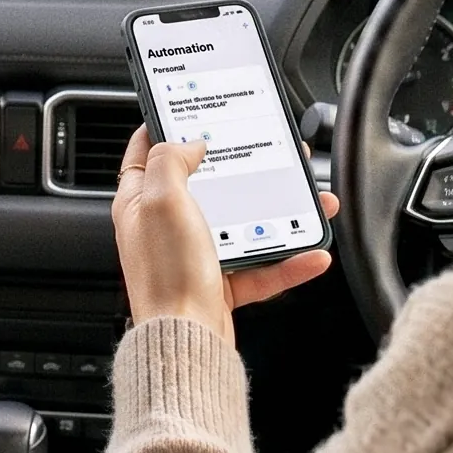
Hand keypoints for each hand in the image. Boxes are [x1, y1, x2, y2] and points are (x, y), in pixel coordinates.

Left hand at [112, 125, 335, 344]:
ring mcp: (194, 256)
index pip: (145, 153)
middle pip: (208, 185)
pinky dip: (289, 260)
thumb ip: (172, 160)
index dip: (165, 127)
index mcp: (140, 203)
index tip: (190, 110)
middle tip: (272, 153)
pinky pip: (261, 267)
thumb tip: (189, 143)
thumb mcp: (162, 199)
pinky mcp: (220, 285)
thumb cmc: (166, 276)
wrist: (186, 342)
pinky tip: (312, 253)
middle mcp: (165, 228)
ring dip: (281, 212)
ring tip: (311, 200)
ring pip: (243, 223)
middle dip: (244, 168)